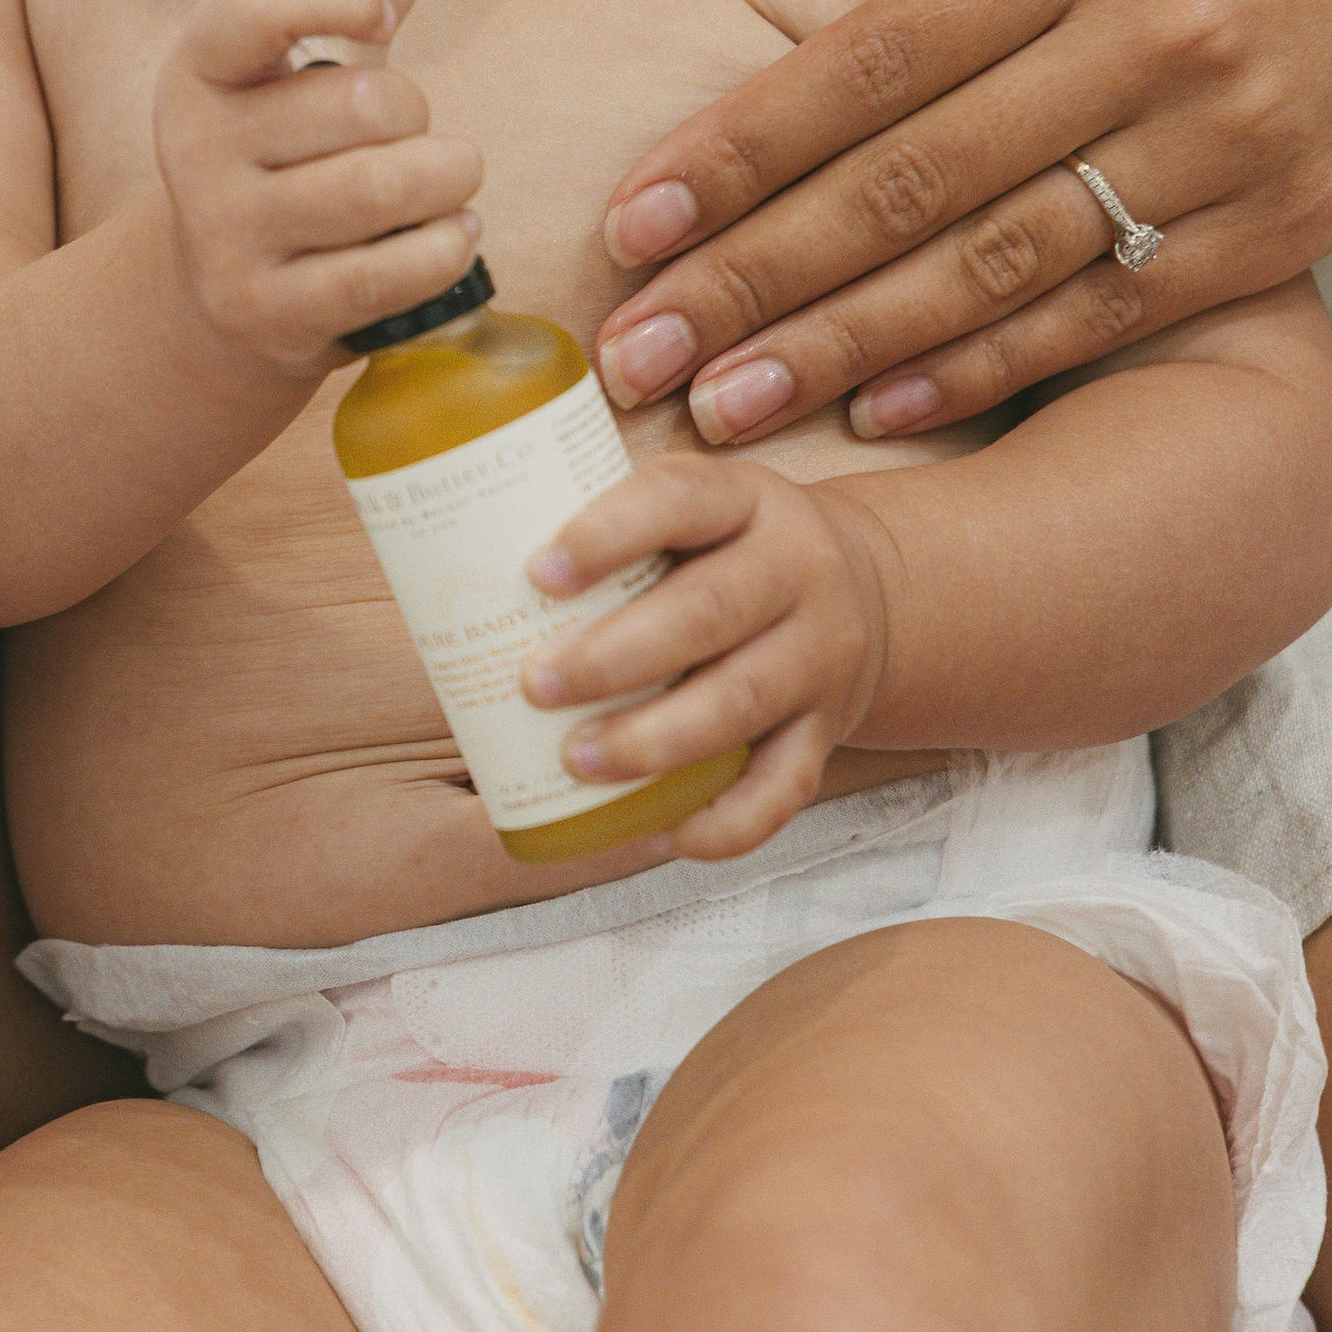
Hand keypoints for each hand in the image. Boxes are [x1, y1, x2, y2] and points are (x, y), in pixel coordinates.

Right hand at [152, 0, 482, 377]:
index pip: (253, 4)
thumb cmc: (292, 152)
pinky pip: (391, 271)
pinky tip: (451, 238)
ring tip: (453, 183)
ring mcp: (225, 236)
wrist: (225, 299)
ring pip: (384, 188)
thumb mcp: (313, 62)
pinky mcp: (268, 312)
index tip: (381, 17)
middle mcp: (195, 149)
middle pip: (365, 105)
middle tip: (415, 135)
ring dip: (449, 182)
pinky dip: (446, 250)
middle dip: (420, 118)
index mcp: (199, 67)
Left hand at [520, 455, 889, 858]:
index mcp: (745, 501)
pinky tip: (656, 831)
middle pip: (711, 611)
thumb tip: (459, 581)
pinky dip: (722, 822)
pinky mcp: (827, 732)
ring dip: (653, 741)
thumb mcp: (694, 512)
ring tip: (574, 762)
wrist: (873, 591)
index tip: (538, 573)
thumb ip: (611, 532)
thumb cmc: (728, 552)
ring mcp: (819, 656)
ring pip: (742, 702)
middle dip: (617, 656)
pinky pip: (783, 788)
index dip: (610, 533)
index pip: (681, 500)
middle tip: (536, 684)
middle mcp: (796, 572)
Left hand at [595, 0, 1331, 444]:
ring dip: (847, 346)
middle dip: (761, 273)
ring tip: (724, 404)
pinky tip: (879, 410)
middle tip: (637, 348)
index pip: (880, 54)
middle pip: (916, 179)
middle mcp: (1155, 43)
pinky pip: (1106, 313)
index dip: (747, 143)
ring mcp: (1226, 147)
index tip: (637, 214)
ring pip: (998, 266)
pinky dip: (989, 368)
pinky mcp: (1281, 228)